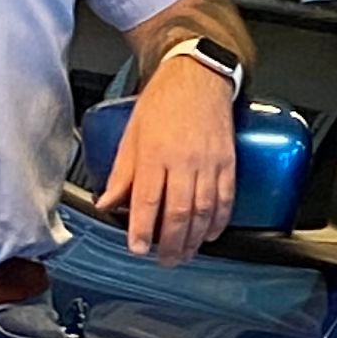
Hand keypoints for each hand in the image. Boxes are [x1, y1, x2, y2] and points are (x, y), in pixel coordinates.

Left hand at [101, 54, 237, 262]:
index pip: (146, 200)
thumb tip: (108, 203)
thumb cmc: (163, 102)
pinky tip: (210, 235)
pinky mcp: (228, 162)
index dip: (142, 229)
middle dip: (171, 244)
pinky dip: (219, 221)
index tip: (138, 248)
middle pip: (178, 213)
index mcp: (155, 153)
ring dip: (194, 239)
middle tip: (165, 261)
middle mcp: (184, 160)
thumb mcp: (132, 134)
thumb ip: (122, 173)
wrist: (198, 76)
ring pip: (203, 211)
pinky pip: (226, 199)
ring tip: (185, 254)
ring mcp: (209, 162)